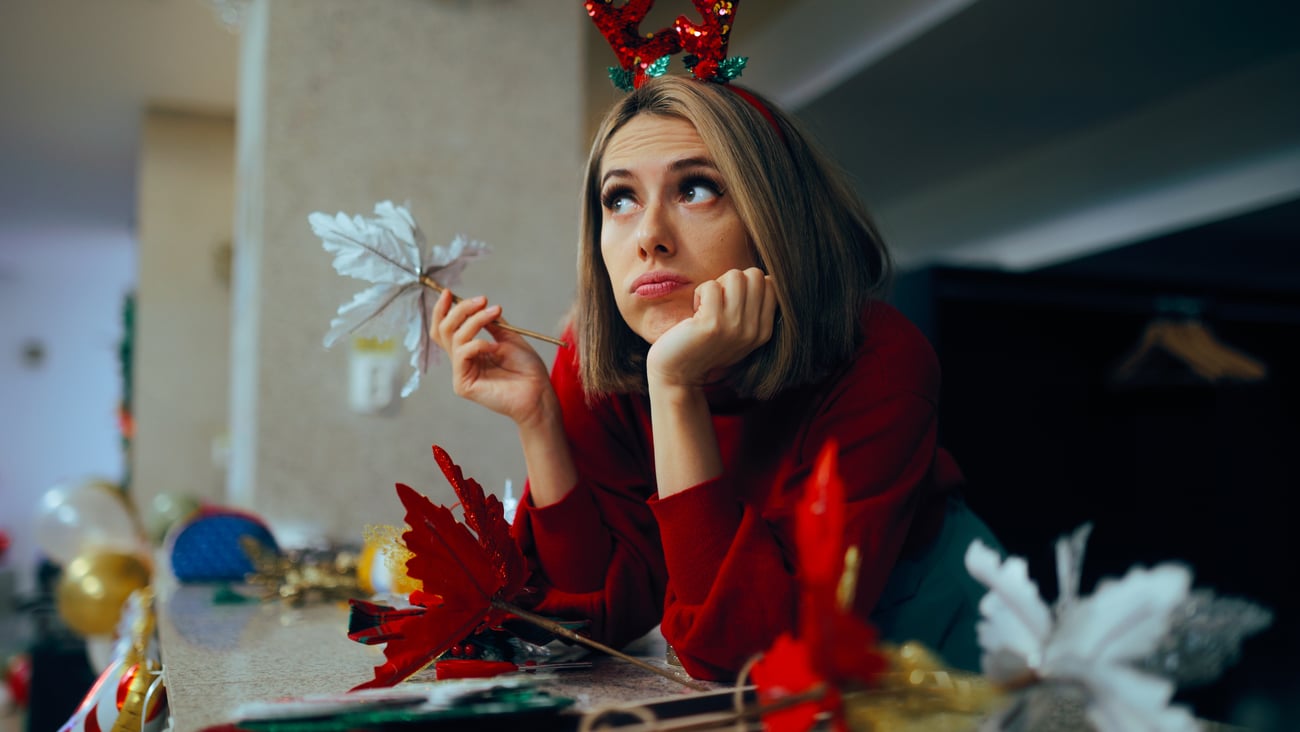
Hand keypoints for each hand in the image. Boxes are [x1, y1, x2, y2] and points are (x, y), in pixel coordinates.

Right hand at [429, 289, 555, 426]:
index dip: (443, 310)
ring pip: (454, 338)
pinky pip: (462, 354)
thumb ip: (491, 323)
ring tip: (494, 314)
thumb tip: (478, 306)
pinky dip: (478, 344)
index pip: (446, 329)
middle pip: (444, 330)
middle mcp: (462, 361)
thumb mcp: (508, 337)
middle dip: (461, 310)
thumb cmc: (527, 369)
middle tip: (482, 300)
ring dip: (475, 321)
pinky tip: (495, 347)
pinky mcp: (463, 385)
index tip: (450, 292)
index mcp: (470, 351)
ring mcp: (461, 373)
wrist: (539, 392)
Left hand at [645, 267, 776, 389]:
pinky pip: (711, 286)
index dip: (747, 284)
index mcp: (763, 332)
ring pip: (735, 275)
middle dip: (733, 280)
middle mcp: (753, 330)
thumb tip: (765, 278)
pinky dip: (700, 293)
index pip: (770, 284)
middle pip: (755, 275)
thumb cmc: (703, 347)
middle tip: (717, 301)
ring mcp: (734, 327)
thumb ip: (753, 311)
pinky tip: (695, 313)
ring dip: (717, 285)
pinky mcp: (712, 324)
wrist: (678, 375)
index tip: (730, 303)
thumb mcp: (738, 333)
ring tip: (706, 306)